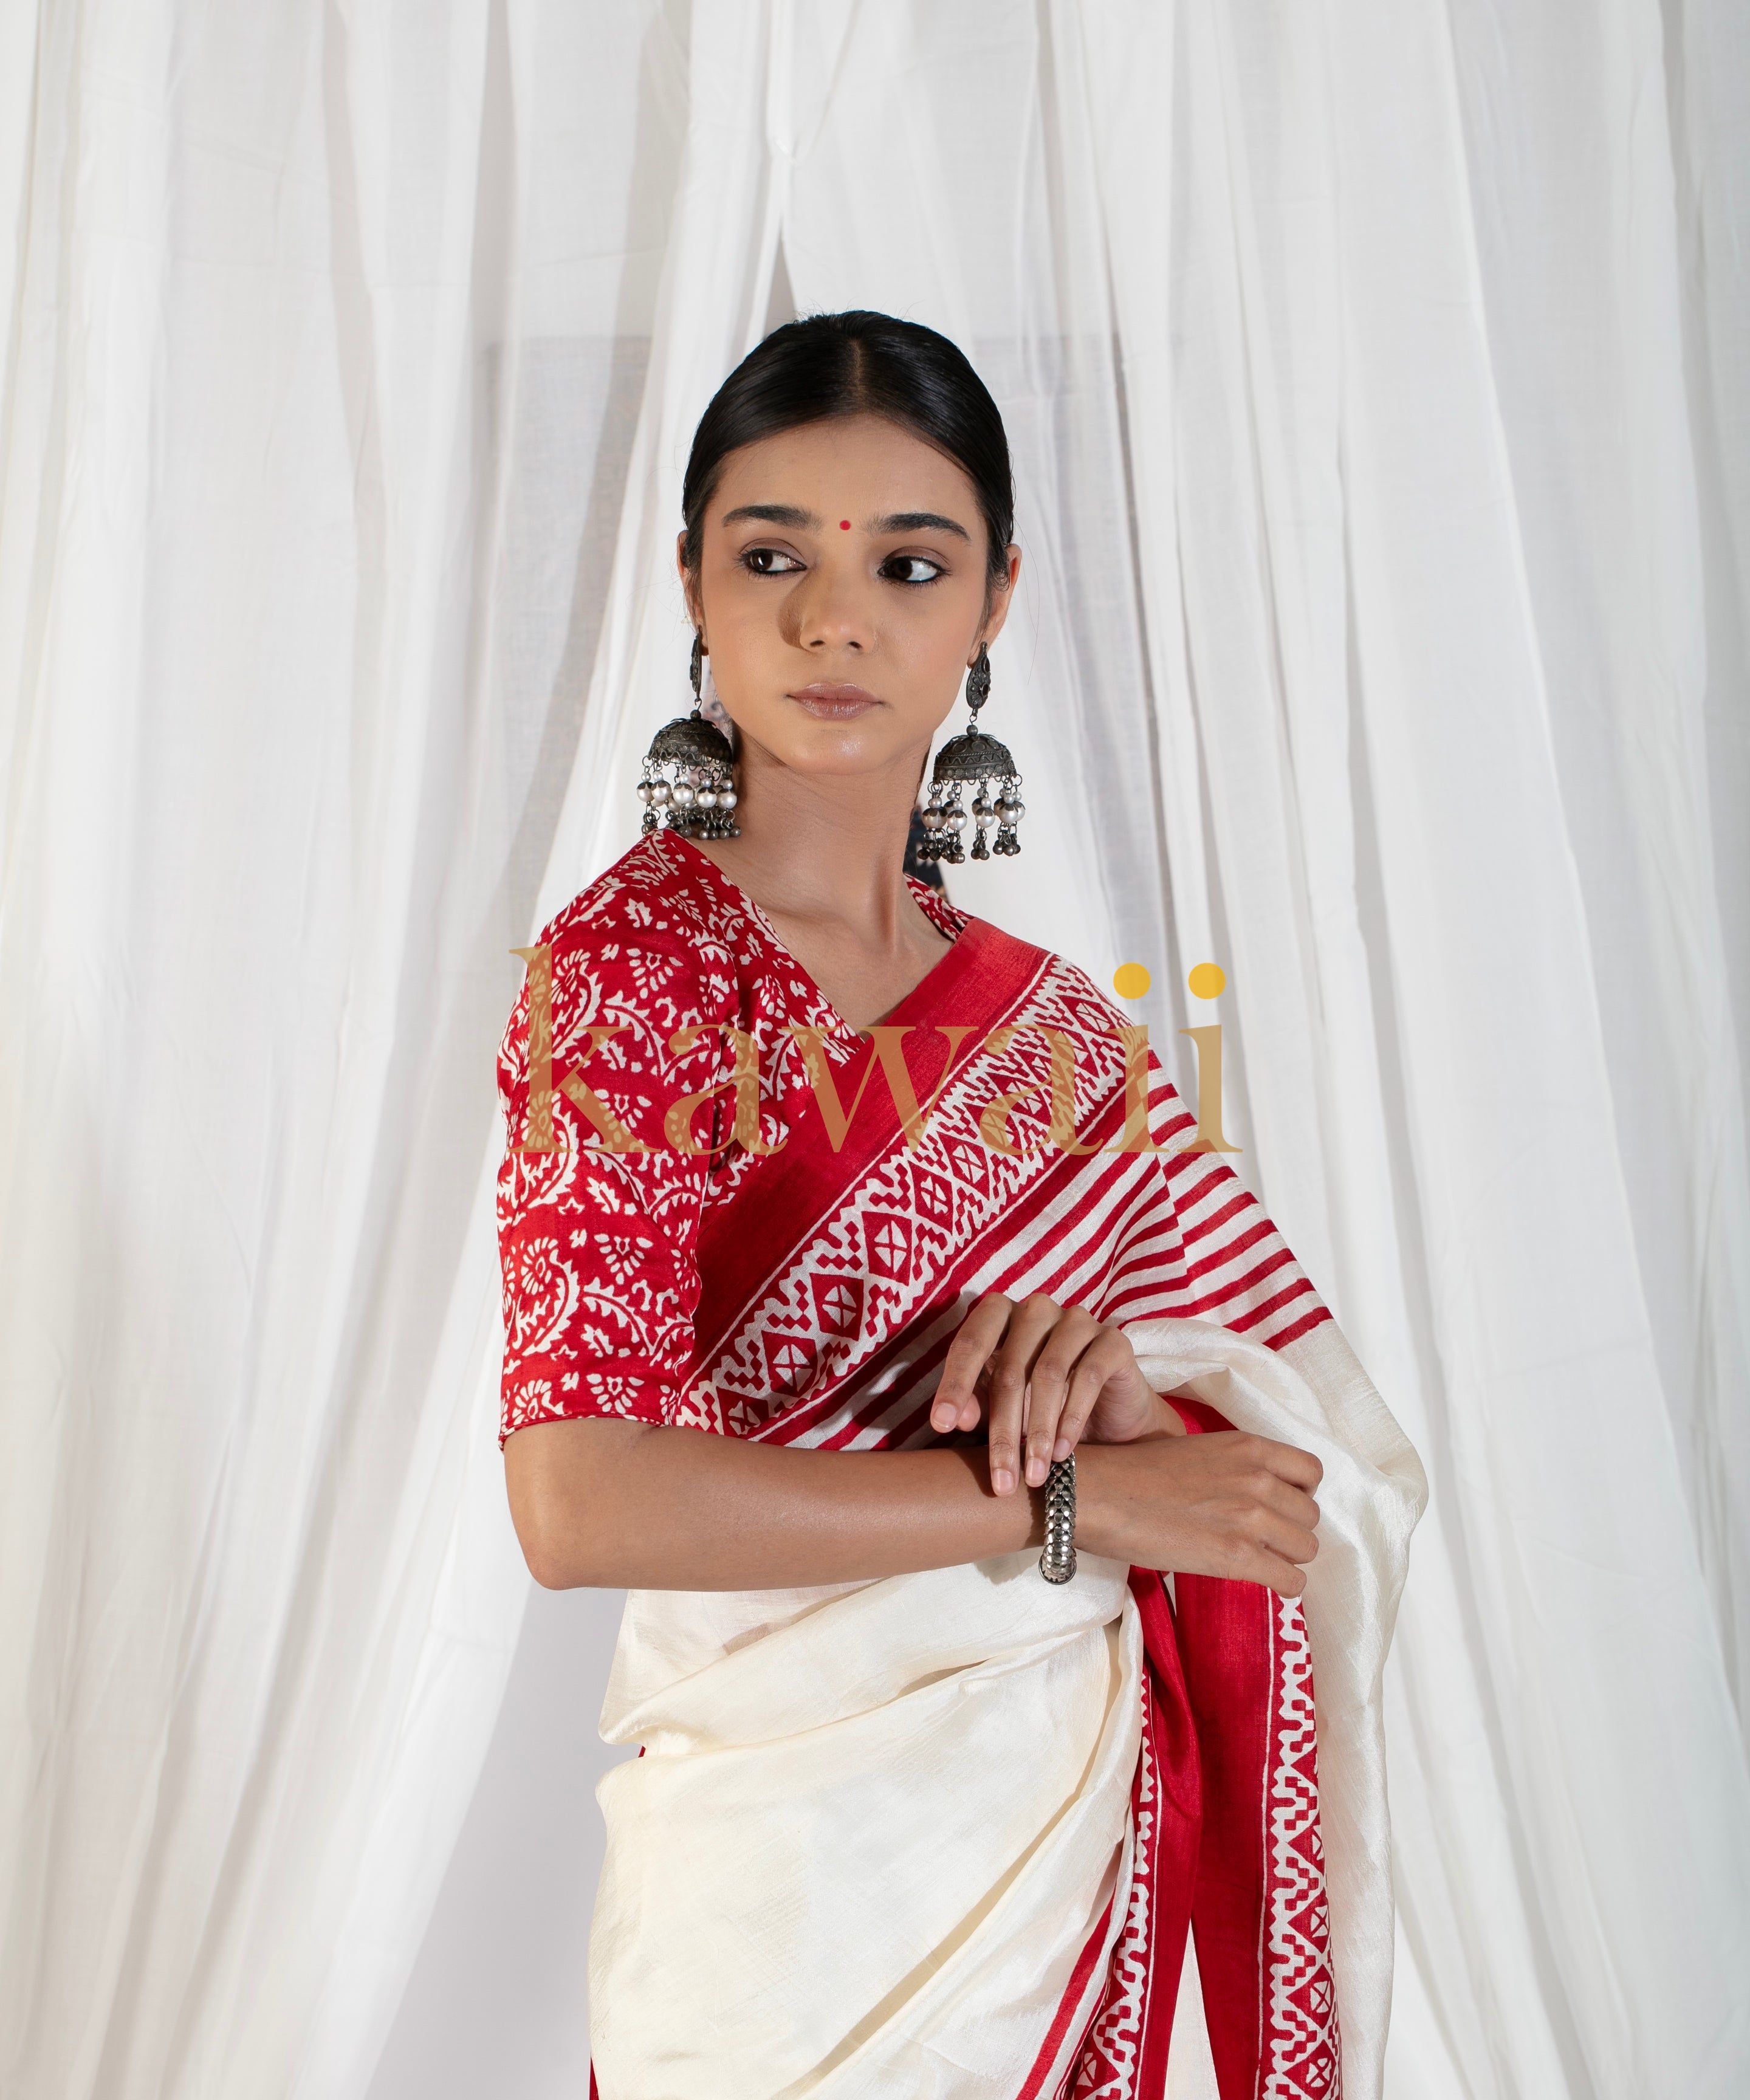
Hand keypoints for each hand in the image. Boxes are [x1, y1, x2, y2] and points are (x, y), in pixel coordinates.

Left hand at [929, 1291, 1184, 1494]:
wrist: (1109, 1417)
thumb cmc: (1040, 1406)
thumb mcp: (1000, 1408)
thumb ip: (975, 1405)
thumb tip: (956, 1420)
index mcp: (1000, 1315)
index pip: (970, 1343)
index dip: (954, 1384)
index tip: (942, 1426)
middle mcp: (1037, 1309)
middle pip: (1011, 1368)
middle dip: (1002, 1431)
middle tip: (1000, 1480)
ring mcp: (1078, 1320)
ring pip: (1049, 1373)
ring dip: (1037, 1431)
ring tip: (1033, 1475)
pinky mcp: (1113, 1341)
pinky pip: (1089, 1375)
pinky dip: (1072, 1418)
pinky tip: (1061, 1453)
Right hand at [1077, 1431, 1323, 1597]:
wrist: (1101, 1495)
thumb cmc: (1137, 1473)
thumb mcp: (1198, 1451)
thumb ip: (1236, 1467)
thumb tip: (1256, 1496)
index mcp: (1249, 1447)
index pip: (1312, 1472)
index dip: (1300, 1493)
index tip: (1280, 1506)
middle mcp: (1259, 1478)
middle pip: (1311, 1516)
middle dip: (1290, 1531)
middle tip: (1261, 1539)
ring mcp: (1251, 1517)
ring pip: (1307, 1549)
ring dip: (1287, 1558)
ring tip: (1258, 1560)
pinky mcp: (1239, 1556)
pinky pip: (1293, 1582)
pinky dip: (1284, 1586)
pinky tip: (1263, 1581)